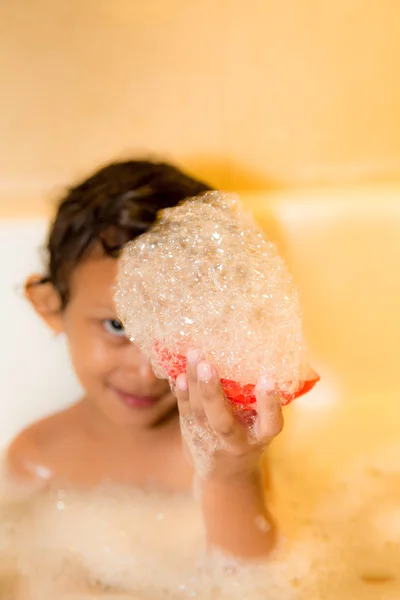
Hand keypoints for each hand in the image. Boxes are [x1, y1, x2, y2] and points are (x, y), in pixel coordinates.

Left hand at [174, 349, 283, 480]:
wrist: (225, 475)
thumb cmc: (250, 436)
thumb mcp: (262, 427)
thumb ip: (260, 403)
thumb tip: (257, 356)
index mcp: (260, 437)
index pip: (271, 423)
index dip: (269, 403)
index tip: (268, 379)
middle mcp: (236, 442)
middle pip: (222, 422)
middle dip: (212, 394)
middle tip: (207, 365)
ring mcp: (210, 440)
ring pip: (199, 413)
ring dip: (194, 384)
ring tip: (194, 355)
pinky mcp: (192, 434)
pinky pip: (185, 412)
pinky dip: (182, 393)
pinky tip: (180, 375)